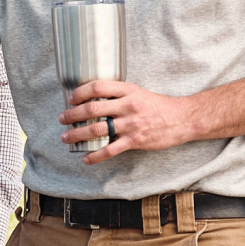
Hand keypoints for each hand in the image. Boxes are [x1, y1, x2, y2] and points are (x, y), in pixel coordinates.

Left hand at [58, 80, 192, 162]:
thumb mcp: (138, 92)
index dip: (79, 93)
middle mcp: (127, 105)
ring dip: (77, 134)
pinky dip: (95, 155)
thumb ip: (118, 94)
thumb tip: (93, 98)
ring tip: (66, 137)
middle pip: (92, 109)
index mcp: (127, 90)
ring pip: (97, 129)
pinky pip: (110, 149)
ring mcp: (131, 124)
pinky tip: (86, 158)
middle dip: (72, 115)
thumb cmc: (157, 105)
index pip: (97, 87)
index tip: (70, 99)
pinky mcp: (135, 141)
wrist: (182, 119)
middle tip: (62, 119)